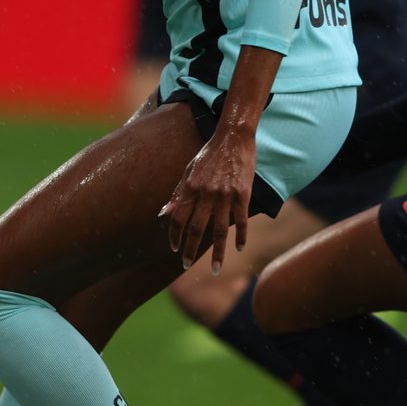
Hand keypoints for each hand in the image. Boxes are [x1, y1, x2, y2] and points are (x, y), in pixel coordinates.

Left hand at [162, 126, 256, 272]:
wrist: (233, 137)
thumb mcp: (188, 171)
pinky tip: (238, 248)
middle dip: (190, 249)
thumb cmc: (209, 154)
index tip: (174, 248)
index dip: (175, 235)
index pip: (178, 218)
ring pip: (219, 230)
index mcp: (190, 188)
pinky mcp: (243, 194)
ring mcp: (225, 195)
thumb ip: (177, 194)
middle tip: (186, 265)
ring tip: (215, 269)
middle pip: (196, 229)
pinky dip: (240, 236)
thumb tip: (164, 214)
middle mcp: (206, 194)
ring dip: (217, 252)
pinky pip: (241, 220)